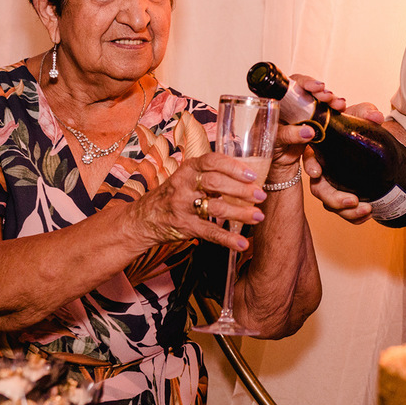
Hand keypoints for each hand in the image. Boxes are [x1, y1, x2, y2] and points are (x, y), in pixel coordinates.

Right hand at [128, 153, 268, 251]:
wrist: (144, 218)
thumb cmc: (175, 194)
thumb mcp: (188, 177)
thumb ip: (212, 174)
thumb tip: (248, 176)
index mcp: (189, 168)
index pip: (212, 161)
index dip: (233, 167)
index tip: (252, 175)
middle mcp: (184, 184)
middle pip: (215, 183)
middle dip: (241, 189)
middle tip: (261, 195)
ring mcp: (183, 206)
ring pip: (214, 207)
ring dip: (239, 213)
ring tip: (258, 216)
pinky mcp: (184, 226)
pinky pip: (209, 232)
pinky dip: (227, 239)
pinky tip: (242, 243)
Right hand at [293, 76, 383, 223]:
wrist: (369, 136)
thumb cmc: (355, 122)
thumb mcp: (359, 114)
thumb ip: (365, 112)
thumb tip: (376, 116)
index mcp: (320, 148)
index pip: (309, 158)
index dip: (311, 166)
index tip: (316, 172)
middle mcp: (322, 168)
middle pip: (319, 188)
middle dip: (334, 198)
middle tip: (353, 200)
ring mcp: (331, 183)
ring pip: (331, 203)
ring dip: (347, 211)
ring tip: (367, 209)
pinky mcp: (342, 193)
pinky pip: (344, 210)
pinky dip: (355, 216)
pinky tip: (368, 214)